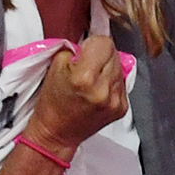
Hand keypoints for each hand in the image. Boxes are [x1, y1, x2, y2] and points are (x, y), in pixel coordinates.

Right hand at [24, 39, 128, 162]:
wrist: (57, 133)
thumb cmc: (52, 101)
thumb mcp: (56, 66)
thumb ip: (76, 49)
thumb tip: (94, 41)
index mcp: (85, 77)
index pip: (104, 42)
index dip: (93, 44)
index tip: (84, 51)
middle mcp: (104, 90)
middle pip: (114, 53)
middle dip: (101, 55)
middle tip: (86, 66)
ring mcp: (115, 101)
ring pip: (120, 67)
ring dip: (107, 68)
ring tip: (92, 79)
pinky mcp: (122, 108)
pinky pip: (122, 83)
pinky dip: (111, 82)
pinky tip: (99, 90)